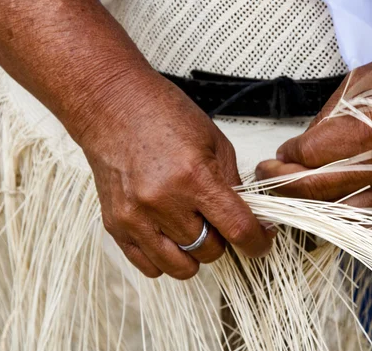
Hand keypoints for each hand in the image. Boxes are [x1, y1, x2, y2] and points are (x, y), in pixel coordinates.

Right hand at [78, 73, 273, 278]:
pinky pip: (149, 267)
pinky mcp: (115, 225)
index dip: (256, 243)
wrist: (111, 106)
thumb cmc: (162, 115)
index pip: (237, 229)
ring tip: (192, 228)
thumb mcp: (214, 141)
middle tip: (217, 219)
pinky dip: (166, 259)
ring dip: (195, 254)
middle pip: (210, 250)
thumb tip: (249, 217)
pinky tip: (169, 236)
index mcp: (194, 176)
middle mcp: (163, 201)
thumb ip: (232, 184)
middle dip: (222, 239)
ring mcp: (136, 217)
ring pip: (181, 267)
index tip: (260, 243)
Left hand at [256, 42, 371, 207]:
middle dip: (279, 184)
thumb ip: (325, 120)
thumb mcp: (358, 83)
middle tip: (264, 176)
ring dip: (303, 205)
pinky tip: (321, 206)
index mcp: (367, 131)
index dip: (285, 156)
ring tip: (286, 193)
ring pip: (333, 213)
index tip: (276, 153)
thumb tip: (300, 147)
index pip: (308, 155)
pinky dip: (336, 217)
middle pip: (314, 190)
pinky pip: (361, 221)